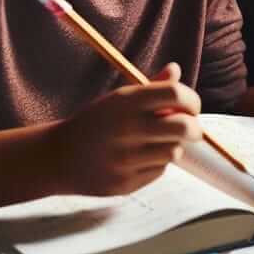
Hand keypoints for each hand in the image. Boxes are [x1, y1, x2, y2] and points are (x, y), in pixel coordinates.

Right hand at [48, 63, 202, 196]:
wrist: (58, 156)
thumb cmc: (95, 122)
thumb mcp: (118, 99)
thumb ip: (151, 87)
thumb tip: (176, 70)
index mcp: (126, 101)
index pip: (175, 94)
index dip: (192, 100)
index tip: (192, 106)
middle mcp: (127, 129)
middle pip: (184, 127)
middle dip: (195, 128)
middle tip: (191, 128)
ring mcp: (125, 159)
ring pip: (174, 151)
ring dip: (173, 146)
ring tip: (159, 142)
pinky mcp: (125, 183)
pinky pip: (159, 171)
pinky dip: (158, 164)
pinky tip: (141, 158)